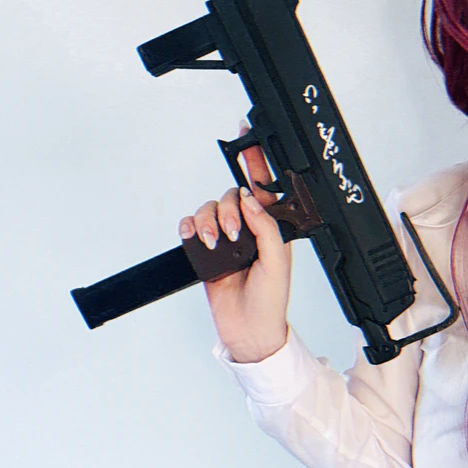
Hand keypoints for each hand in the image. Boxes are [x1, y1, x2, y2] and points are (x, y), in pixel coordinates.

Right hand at [179, 126, 291, 362]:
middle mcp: (248, 229)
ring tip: (216, 244)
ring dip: (209, 221)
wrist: (248, 331)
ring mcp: (225, 239)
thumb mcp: (277, 263)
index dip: (256, 161)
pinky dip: (189, 227)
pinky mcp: (205, 251)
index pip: (263, 188)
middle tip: (233, 234)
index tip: (247, 136)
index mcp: (270, 228)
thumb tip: (250, 199)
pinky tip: (195, 238)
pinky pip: (190, 225)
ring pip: (209, 208)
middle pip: (231, 194)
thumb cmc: (270, 301)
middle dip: (228, 208)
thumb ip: (267, 228)